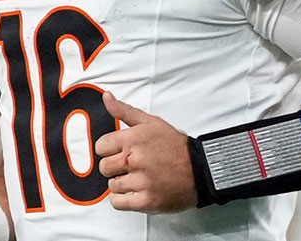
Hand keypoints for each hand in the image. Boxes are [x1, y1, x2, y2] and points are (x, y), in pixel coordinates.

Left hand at [94, 91, 197, 212]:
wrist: (200, 169)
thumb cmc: (176, 147)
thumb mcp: (151, 122)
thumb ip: (124, 110)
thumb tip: (106, 97)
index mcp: (133, 139)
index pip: (100, 146)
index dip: (109, 149)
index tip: (119, 152)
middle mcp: (134, 160)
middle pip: (104, 167)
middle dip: (114, 167)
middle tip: (129, 166)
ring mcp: (140, 182)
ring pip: (111, 186)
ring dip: (120, 183)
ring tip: (136, 178)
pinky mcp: (146, 201)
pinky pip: (118, 203)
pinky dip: (122, 200)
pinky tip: (133, 192)